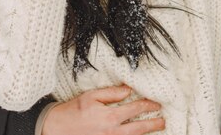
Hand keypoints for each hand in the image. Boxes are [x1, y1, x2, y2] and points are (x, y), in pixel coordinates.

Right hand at [41, 86, 164, 134]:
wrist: (56, 129)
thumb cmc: (73, 111)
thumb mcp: (92, 96)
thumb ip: (112, 93)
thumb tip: (129, 90)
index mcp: (110, 116)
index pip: (135, 109)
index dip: (148, 105)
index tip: (156, 103)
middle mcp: (112, 132)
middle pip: (139, 129)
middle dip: (154, 124)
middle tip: (163, 121)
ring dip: (145, 134)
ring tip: (156, 130)